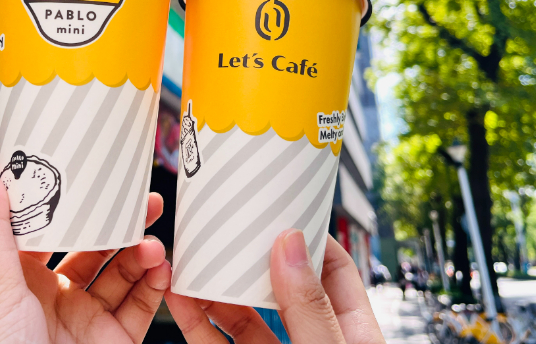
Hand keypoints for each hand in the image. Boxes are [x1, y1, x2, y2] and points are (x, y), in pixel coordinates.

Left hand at [0, 162, 169, 343]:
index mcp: (22, 276)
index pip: (56, 227)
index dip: (81, 201)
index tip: (102, 175)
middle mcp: (57, 294)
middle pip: (99, 247)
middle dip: (125, 225)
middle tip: (148, 202)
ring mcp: (87, 319)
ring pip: (125, 276)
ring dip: (144, 256)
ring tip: (154, 246)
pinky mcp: (115, 342)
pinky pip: (142, 309)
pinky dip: (157, 288)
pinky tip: (162, 273)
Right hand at [165, 229, 385, 343]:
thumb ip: (309, 309)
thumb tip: (290, 245)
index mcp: (353, 332)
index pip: (333, 269)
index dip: (307, 235)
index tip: (278, 206)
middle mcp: (313, 343)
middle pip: (280, 286)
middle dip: (251, 256)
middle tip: (225, 224)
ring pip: (244, 316)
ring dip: (217, 286)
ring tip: (193, 256)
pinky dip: (198, 323)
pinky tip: (182, 300)